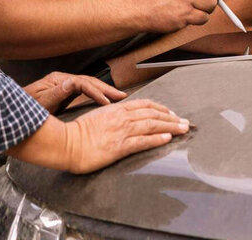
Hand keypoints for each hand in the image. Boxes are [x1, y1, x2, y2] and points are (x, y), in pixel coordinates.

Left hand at [24, 71, 125, 111]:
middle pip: (88, 81)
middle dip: (106, 88)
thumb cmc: (25, 107)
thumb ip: (55, 93)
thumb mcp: (41, 102)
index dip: (96, 92)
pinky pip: (84, 92)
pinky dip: (96, 95)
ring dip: (104, 91)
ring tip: (118, 97)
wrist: (14, 110)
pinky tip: (104, 100)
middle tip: (122, 96)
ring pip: (88, 85)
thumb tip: (70, 82)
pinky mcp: (65, 92)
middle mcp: (62, 79)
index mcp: (57, 80)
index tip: (106, 102)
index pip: (82, 83)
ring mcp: (63, 85)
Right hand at [63, 99, 188, 173]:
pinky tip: (168, 139)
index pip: (144, 104)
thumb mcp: (96, 117)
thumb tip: (122, 116)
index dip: (160, 108)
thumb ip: (111, 115)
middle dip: (171, 117)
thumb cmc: (78, 133)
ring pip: (152, 125)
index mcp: (115, 109)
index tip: (171, 113)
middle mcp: (121, 117)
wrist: (67, 143)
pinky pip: (143, 141)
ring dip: (170, 127)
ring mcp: (121, 131)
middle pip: (152, 114)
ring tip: (183, 129)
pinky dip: (157, 139)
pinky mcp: (120, 146)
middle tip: (185, 122)